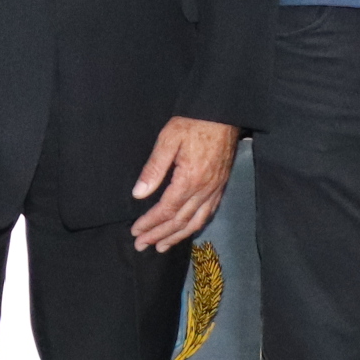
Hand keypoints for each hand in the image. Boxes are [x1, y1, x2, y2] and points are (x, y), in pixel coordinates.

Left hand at [130, 117, 239, 251]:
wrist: (223, 113)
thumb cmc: (193, 124)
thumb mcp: (167, 140)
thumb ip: (153, 169)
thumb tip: (139, 194)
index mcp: (189, 180)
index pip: (166, 210)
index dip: (150, 223)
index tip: (136, 232)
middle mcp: (204, 190)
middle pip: (180, 221)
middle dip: (159, 235)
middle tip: (142, 246)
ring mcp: (215, 189)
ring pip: (195, 222)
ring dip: (177, 236)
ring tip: (161, 246)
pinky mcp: (221, 185)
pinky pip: (209, 213)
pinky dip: (195, 226)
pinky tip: (186, 230)